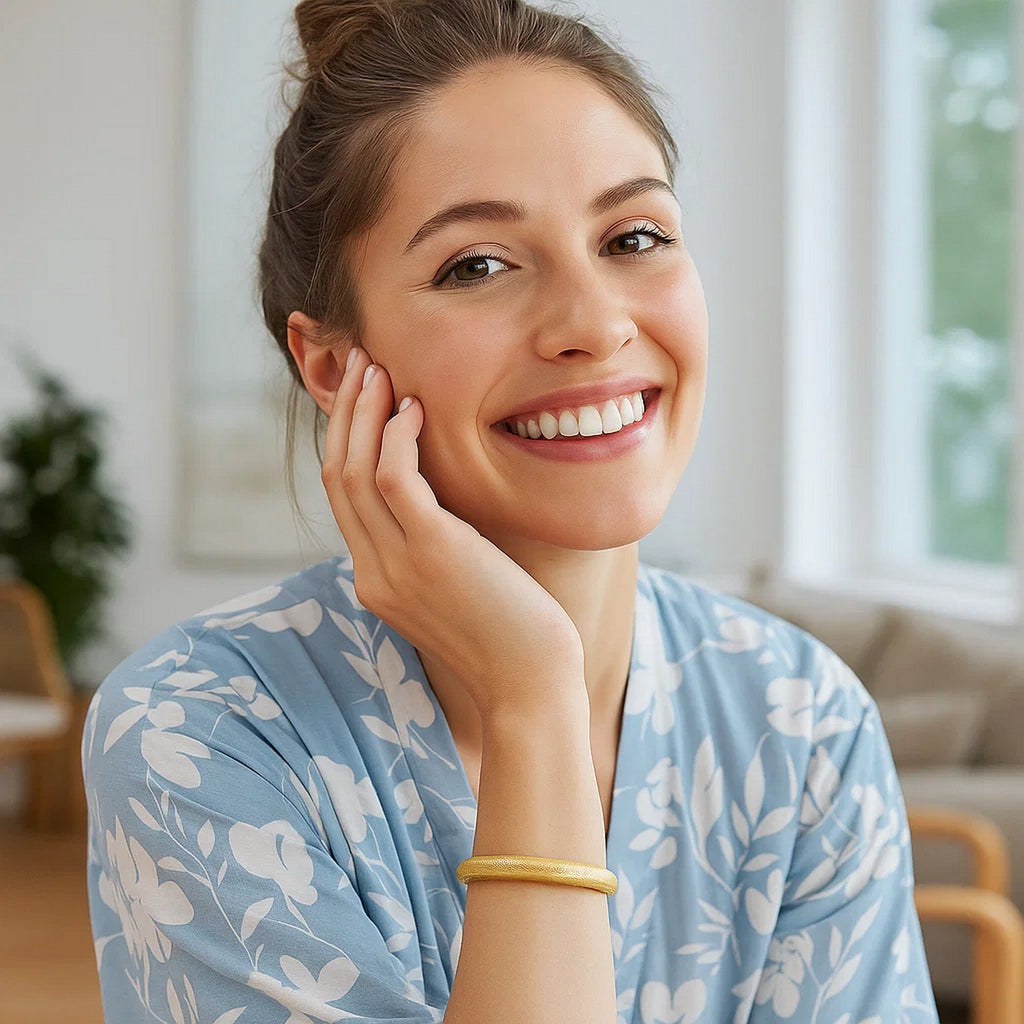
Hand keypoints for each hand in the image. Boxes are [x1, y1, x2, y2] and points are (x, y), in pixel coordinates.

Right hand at [321, 346, 586, 720]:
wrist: (530, 686)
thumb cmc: (510, 635)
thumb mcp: (458, 586)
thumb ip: (436, 545)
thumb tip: (443, 501)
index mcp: (377, 579)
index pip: (343, 498)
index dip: (346, 440)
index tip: (364, 397)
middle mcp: (374, 571)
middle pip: (336, 476)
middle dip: (345, 413)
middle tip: (362, 363)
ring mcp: (397, 565)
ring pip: (354, 471)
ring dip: (364, 412)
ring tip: (380, 368)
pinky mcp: (433, 553)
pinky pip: (395, 480)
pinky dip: (397, 437)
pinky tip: (415, 408)